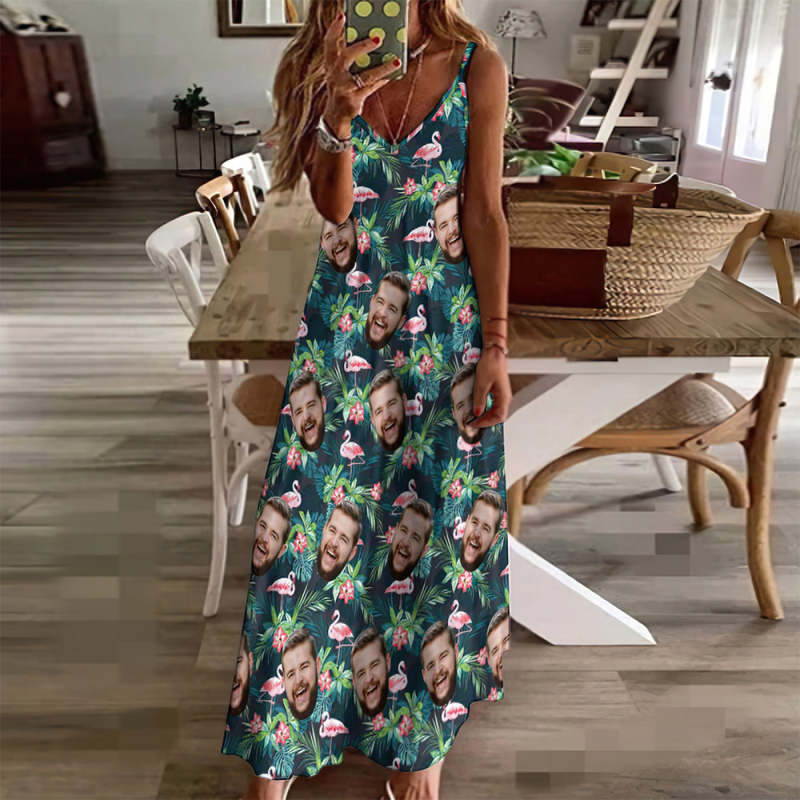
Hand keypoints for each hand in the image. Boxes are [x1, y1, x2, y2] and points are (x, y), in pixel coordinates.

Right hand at [321, 12, 399, 133]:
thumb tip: (373, 41)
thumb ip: (352, 59)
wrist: (336, 118)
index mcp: (330, 65)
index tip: (341, 16)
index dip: (334, 29)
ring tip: (396, 61)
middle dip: (362, 46)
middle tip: (378, 38)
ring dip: (382, 68)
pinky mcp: (353, 101)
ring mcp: (343, 89)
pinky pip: (371, 88)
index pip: (329, 44)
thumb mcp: (341, 73)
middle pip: (346, 57)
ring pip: (365, 76)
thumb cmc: (342, 90)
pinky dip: (382, 80)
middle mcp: (334, 76)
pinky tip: (392, 74)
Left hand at [472, 347, 510, 427]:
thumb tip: (477, 414)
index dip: (486, 423)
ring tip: (475, 417)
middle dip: (486, 421)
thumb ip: (479, 401)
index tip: (474, 423)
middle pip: (498, 416)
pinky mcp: (498, 391)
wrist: (494, 353)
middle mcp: (505, 398)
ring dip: (486, 416)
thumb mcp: (481, 384)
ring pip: (496, 411)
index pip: (498, 417)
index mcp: (504, 398)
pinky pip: (494, 405)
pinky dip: (486, 409)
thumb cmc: (490, 366)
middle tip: (473, 422)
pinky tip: (479, 408)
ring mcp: (503, 395)